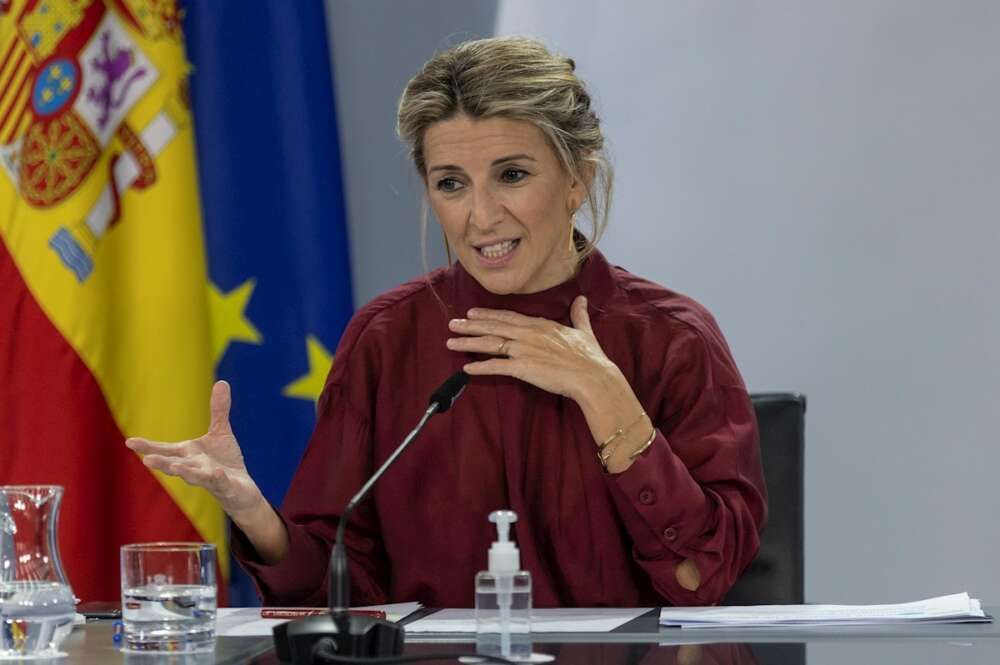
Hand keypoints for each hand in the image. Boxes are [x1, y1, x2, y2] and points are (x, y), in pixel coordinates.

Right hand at [125, 381, 264, 520]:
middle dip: (162, 462)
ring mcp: (210, 478)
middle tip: (146, 460)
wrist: (241, 490)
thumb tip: (221, 382)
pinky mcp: (227, 486)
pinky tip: (217, 473)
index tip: (129, 442)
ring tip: (175, 468)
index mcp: (189, 454)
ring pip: (195, 476)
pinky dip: (218, 479)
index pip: (165, 450)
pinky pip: (221, 482)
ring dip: (185, 472)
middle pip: (175, 464)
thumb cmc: (225, 462)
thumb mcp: (221, 432)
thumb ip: (218, 410)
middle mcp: (195, 467)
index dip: (148, 447)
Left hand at [446, 295, 617, 402]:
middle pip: (493, 327)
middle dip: (470, 326)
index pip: (508, 317)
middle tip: (452, 324)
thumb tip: (581, 300)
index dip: (488, 315)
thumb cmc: (589, 356)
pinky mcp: (523, 368)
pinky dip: (480, 368)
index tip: (472, 313)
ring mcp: (523, 350)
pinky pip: (496, 367)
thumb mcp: (583, 330)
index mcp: (539, 325)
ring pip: (490, 344)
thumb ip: (578, 314)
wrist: (592, 376)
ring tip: (451, 342)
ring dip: (469, 343)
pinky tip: (466, 369)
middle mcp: (527, 334)